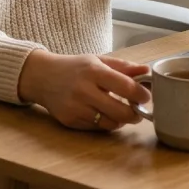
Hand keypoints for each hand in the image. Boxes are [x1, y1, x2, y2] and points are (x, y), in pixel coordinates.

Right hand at [17, 49, 150, 130]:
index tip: (146, 96)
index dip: (141, 95)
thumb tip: (147, 70)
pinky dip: (105, 123)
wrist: (41, 76)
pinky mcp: (69, 120)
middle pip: (121, 112)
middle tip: (137, 110)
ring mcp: (75, 107)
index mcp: (93, 71)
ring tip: (120, 112)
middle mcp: (84, 90)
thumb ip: (123, 67)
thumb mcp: (97, 61)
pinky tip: (102, 113)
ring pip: (110, 123)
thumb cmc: (74, 67)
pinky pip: (96, 128)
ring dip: (121, 120)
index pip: (126, 87)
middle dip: (135, 114)